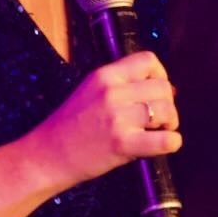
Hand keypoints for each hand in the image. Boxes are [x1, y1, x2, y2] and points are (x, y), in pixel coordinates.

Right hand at [26, 51, 179, 190]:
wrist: (46, 156)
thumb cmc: (69, 127)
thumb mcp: (91, 91)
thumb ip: (122, 86)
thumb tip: (165, 89)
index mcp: (104, 75)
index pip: (148, 60)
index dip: (160, 74)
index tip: (157, 91)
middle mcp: (111, 92)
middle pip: (162, 87)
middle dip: (168, 102)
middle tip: (160, 118)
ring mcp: (117, 118)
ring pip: (166, 110)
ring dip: (170, 122)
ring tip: (159, 131)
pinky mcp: (122, 144)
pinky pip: (165, 140)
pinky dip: (171, 143)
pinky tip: (163, 145)